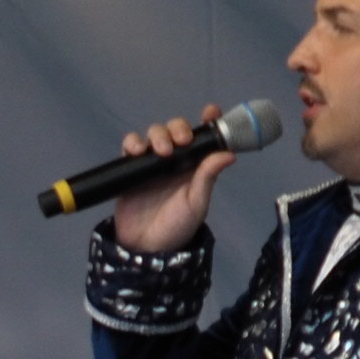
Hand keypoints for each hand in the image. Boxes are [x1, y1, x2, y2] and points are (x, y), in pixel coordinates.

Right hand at [108, 100, 243, 258]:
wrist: (147, 247)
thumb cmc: (177, 226)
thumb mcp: (197, 203)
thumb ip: (208, 177)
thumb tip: (228, 153)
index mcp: (195, 165)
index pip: (203, 136)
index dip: (209, 120)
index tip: (211, 111)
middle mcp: (175, 160)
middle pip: (176, 129)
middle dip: (178, 128)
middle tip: (181, 142)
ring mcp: (152, 163)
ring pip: (154, 134)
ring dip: (158, 135)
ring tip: (161, 152)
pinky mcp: (131, 169)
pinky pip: (130, 147)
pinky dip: (132, 143)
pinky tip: (136, 151)